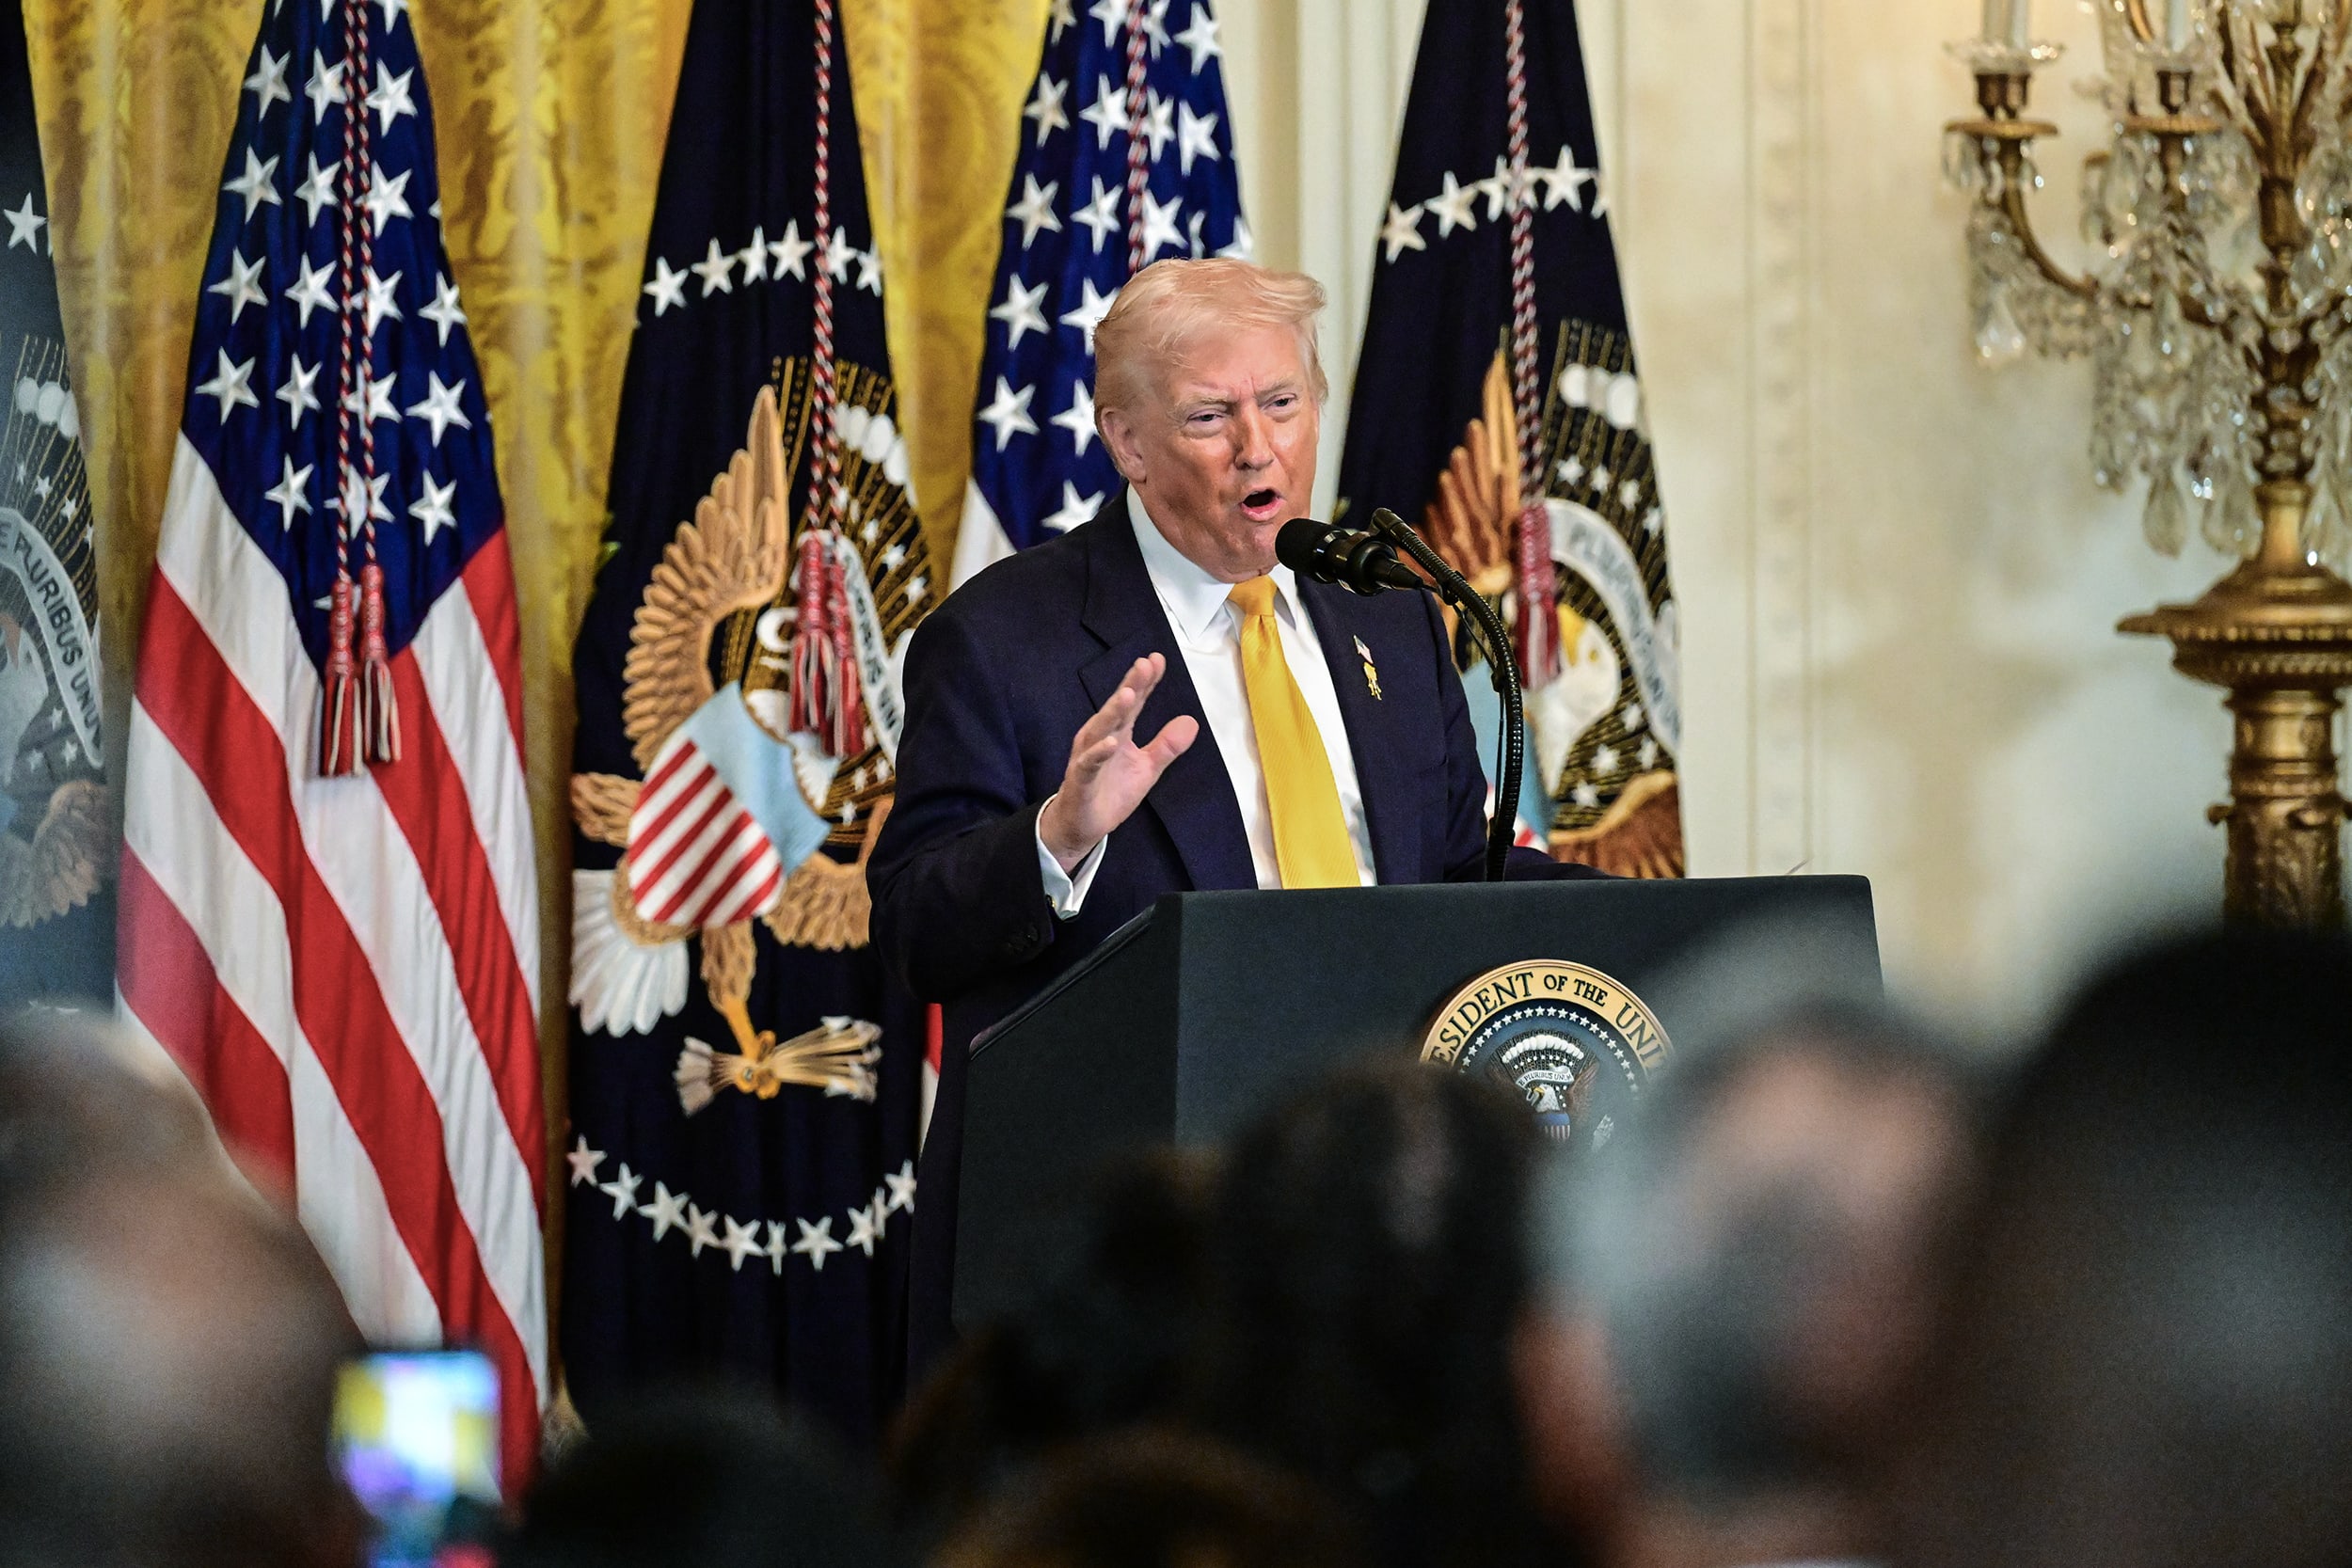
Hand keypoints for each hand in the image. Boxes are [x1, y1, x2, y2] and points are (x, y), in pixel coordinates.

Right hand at [1039, 653, 1199, 871]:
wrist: (1084, 824)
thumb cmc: (1112, 791)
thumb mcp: (1147, 768)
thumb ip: (1167, 745)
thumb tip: (1192, 721)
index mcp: (1118, 732)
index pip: (1134, 702)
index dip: (1145, 681)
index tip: (1157, 659)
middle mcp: (1101, 737)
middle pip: (1117, 708)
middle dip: (1130, 685)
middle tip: (1144, 664)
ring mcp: (1088, 756)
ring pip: (1100, 730)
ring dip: (1113, 712)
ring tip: (1128, 694)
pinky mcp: (1081, 779)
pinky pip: (1089, 764)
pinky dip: (1098, 753)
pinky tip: (1111, 744)